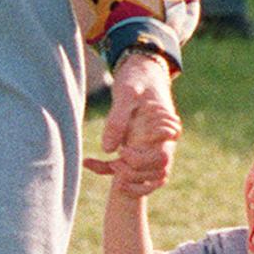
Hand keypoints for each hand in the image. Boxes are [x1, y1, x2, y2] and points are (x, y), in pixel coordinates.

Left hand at [85, 51, 179, 195]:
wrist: (140, 73)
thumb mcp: (126, 93)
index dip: (142, 162)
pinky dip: (108, 170)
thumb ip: (118, 119)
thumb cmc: (136, 80)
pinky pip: (127, 169)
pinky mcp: (136, 148)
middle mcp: (161, 143)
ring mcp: (150, 148)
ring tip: (108, 166)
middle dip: (135, 173)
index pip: (163, 160)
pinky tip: (87, 161)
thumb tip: (108, 149)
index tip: (123, 151)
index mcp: (166, 131)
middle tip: (114, 163)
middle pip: (158, 174)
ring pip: (149, 178)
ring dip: (129, 179)